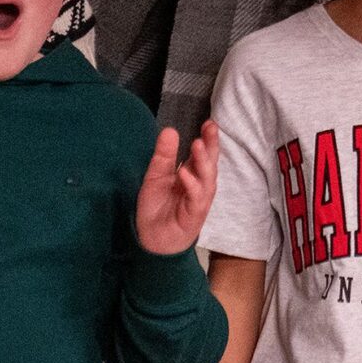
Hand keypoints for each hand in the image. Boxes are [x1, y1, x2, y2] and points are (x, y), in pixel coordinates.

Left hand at [136, 120, 219, 254]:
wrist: (150, 240)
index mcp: (192, 175)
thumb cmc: (157, 208)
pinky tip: (184, 173)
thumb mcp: (156, 176)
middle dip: (212, 145)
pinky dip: (192, 185)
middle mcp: (200, 186)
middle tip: (211, 127)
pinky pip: (196, 198)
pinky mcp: (194, 214)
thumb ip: (164, 156)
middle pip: (210, 162)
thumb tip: (170, 130)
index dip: (208, 138)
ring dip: (203, 161)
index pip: (203, 153)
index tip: (209, 122)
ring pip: (207, 178)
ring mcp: (199, 200)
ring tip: (197, 144)